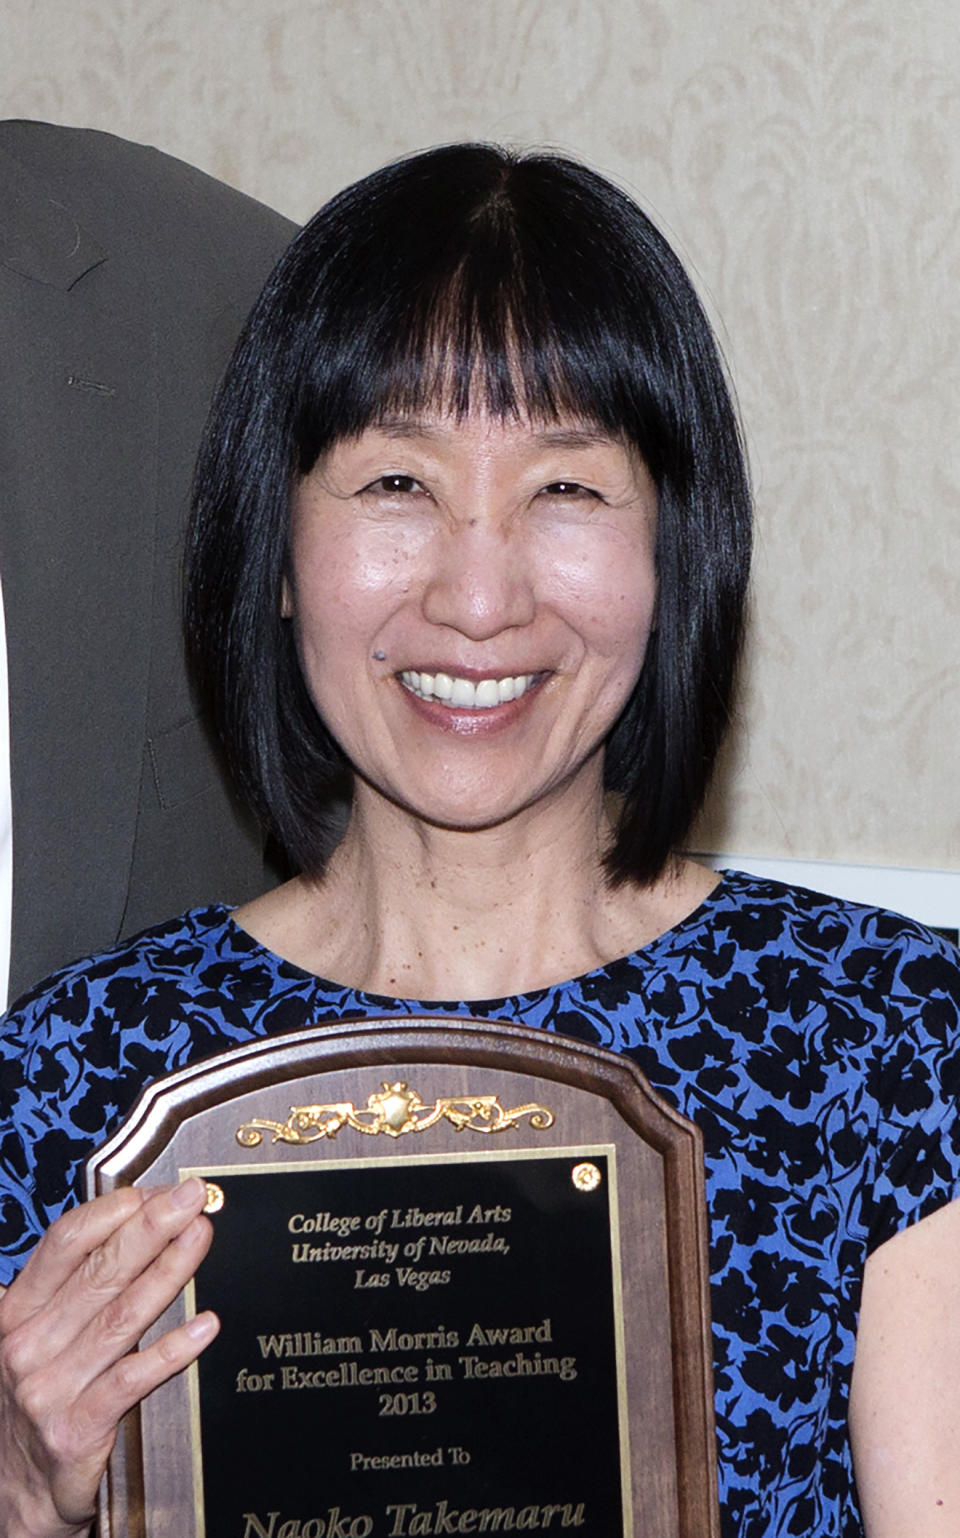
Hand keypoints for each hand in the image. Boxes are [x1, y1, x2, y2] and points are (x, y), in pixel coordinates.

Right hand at [0, 1178, 218, 1537]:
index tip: (156, 1189)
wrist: (16, 1493)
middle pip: (99, 1271)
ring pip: (121, 1317)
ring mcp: (49, 1388)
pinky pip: (131, 1380)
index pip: (65, 1244)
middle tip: (192, 1196)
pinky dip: (172, 1351)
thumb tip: (134, 1223)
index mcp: (18, 1312)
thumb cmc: (38, 1399)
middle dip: (151, 1227)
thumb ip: (74, 1287)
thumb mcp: (38, 1337)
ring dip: (168, 1271)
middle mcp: (28, 1345)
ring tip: (201, 1237)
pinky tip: (206, 1326)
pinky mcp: (76, 1430)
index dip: (113, 1212)